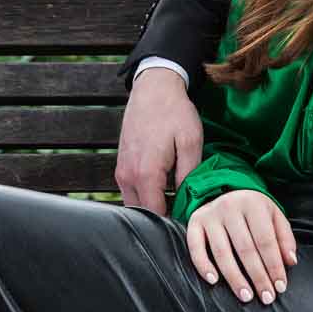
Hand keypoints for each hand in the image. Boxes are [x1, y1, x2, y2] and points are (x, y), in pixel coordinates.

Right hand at [115, 67, 202, 212]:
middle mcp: (128, 176)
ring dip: (154, 206)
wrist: (153, 88)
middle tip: (186, 212)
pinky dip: (146, 196)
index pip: (157, 216)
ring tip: (176, 200)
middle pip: (144, 214)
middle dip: (164, 218)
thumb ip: (188, 176)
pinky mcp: (121, 166)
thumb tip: (188, 203)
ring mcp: (121, 171)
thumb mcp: (191, 142)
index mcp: (146, 174)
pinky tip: (165, 187)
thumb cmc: (174, 113)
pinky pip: (131, 191)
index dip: (175, 223)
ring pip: (136, 204)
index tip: (191, 221)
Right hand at [186, 189, 297, 304]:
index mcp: (253, 203)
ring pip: (222, 252)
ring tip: (246, 295)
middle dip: (257, 276)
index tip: (279, 287)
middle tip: (266, 297)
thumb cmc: (253, 209)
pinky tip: (213, 281)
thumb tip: (290, 262)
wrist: (224, 189)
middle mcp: (230, 207)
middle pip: (245, 249)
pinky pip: (195, 247)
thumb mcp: (274, 215)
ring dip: (234, 278)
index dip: (274, 266)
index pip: (266, 240)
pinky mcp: (194, 222)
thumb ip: (284, 238)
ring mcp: (210, 215)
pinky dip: (203, 266)